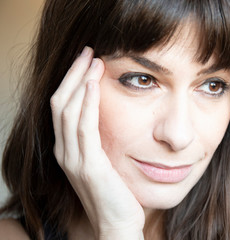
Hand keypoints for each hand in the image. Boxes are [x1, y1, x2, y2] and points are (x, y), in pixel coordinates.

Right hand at [50, 47, 144, 238]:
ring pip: (68, 111)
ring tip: (92, 60)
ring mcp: (74, 159)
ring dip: (80, 82)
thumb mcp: (103, 161)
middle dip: (73, 74)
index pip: (62, 107)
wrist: (117, 223)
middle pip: (61, 103)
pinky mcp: (88, 165)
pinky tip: (94, 85)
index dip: (71, 81)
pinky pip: (84, 128)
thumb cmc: (114, 192)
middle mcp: (65, 151)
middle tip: (87, 52)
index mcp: (68, 149)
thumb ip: (98, 140)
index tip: (86, 61)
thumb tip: (107, 115)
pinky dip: (87, 103)